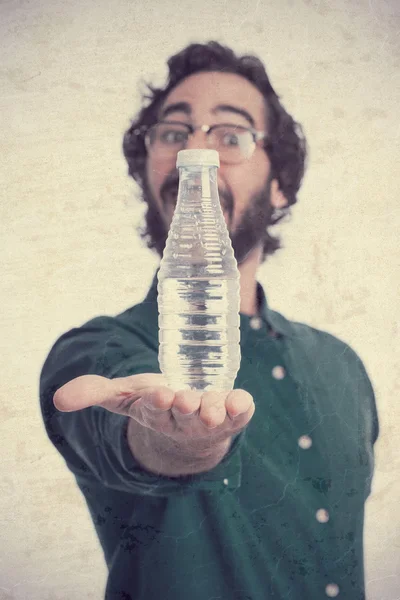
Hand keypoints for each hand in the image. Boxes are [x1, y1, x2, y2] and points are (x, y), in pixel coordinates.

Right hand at [54, 373, 254, 447]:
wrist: (190, 419)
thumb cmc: (156, 403)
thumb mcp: (124, 395)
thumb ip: (94, 392)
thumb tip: (58, 399)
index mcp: (157, 414)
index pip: (155, 410)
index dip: (157, 403)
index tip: (158, 394)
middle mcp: (184, 419)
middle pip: (184, 414)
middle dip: (185, 406)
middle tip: (184, 398)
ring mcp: (210, 418)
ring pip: (212, 415)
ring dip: (214, 410)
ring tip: (214, 406)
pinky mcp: (233, 414)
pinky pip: (240, 413)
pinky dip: (242, 407)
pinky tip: (242, 401)